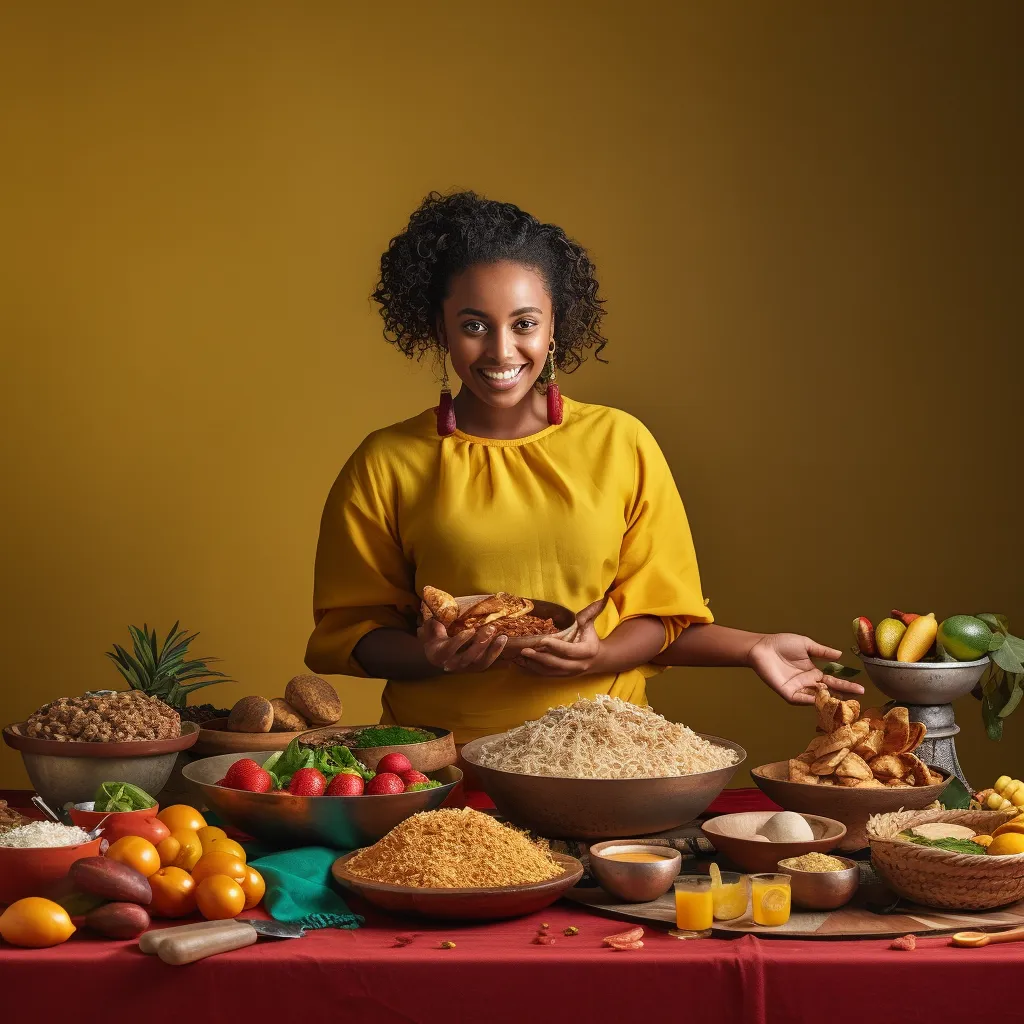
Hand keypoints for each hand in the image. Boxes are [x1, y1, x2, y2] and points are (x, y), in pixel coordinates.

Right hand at [417, 618, 506, 673]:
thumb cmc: (434, 638)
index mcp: (440, 654)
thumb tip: (438, 617)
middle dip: (481, 643)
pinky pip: (486, 663)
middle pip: (468, 657)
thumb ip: (434, 626)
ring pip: (479, 662)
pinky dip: (495, 653)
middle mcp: (452, 664)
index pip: (450, 649)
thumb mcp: (430, 631)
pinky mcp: (474, 668)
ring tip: (501, 637)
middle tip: (490, 629)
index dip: (461, 640)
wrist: (436, 654)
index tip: (470, 630)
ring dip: (492, 650)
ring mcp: (464, 668)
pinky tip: (503, 641)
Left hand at [516, 600, 606, 677]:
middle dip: (540, 657)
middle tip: (524, 650)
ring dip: (534, 665)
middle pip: (557, 663)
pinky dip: (535, 669)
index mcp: (587, 651)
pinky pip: (547, 675)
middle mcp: (579, 665)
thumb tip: (598, 599)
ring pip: (550, 671)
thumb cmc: (590, 638)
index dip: (556, 646)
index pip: (569, 650)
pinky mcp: (563, 676)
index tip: (542, 640)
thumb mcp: (590, 624)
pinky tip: (523, 663)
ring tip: (520, 657)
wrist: (597, 659)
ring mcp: (570, 673)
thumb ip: (589, 613)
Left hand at [746, 633, 864, 704]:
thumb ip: (822, 652)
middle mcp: (808, 682)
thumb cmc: (781, 644)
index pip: (833, 681)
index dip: (846, 684)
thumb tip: (840, 655)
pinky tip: (821, 700)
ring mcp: (798, 688)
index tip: (861, 688)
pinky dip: (810, 700)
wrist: (762, 647)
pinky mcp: (787, 692)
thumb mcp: (806, 645)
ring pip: (816, 698)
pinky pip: (800, 699)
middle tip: (858, 697)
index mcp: (813, 672)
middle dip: (843, 694)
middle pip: (828, 691)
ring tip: (844, 699)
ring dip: (829, 699)